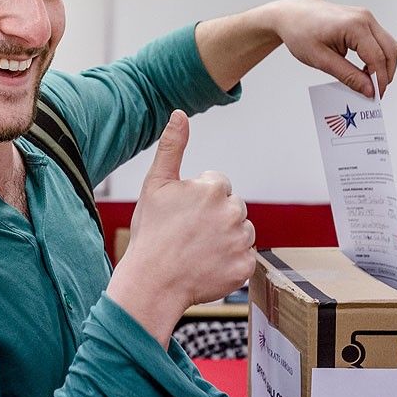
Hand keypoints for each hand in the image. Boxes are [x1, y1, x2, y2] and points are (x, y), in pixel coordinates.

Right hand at [107, 111, 256, 346]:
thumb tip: (180, 114)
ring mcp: (242, 242)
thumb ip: (172, 147)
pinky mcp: (246, 267)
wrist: (152, 282)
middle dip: (214, 217)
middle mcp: (234, 212)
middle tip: (187, 234)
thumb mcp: (155, 185)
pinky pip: (244, 259)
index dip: (197, 200)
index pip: (217, 185)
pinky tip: (206, 266)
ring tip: (196, 250)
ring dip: (224, 239)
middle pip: (232, 208)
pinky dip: (229, 262)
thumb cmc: (151, 234)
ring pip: (240, 232)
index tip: (181, 215)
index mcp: (214, 188)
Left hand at [275, 0, 396, 97]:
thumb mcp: (321, 59)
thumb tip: (368, 89)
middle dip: (386, 74)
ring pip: (388, 45)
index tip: (375, 96)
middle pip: (390, 50)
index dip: (379, 80)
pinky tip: (364, 70)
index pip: (377, 57)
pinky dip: (377, 56)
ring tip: (368, 82)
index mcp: (354, 26)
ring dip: (383, 65)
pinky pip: (379, 40)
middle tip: (375, 92)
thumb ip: (347, 75)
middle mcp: (364, 18)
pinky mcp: (363, 20)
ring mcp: (365, 17)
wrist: (290, 15)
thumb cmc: (300, 33)